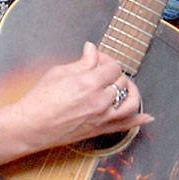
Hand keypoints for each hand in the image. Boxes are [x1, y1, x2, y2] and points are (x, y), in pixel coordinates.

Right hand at [0, 42, 150, 164]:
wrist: (31, 126)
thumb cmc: (40, 100)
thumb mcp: (59, 73)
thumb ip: (82, 62)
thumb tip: (92, 50)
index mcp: (89, 83)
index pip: (112, 67)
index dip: (107, 60)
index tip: (99, 60)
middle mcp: (100, 101)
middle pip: (121, 82)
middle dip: (114, 74)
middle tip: (104, 72)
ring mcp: (102, 117)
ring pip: (130, 102)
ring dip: (131, 92)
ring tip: (125, 86)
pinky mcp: (100, 130)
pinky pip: (126, 126)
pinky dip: (139, 120)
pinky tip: (147, 116)